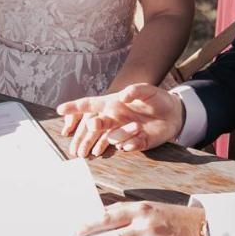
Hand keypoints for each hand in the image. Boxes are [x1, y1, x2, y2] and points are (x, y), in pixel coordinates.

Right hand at [57, 84, 183, 156]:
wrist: (174, 114)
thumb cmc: (156, 98)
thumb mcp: (148, 90)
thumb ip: (135, 90)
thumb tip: (123, 96)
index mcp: (112, 104)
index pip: (90, 105)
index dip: (75, 107)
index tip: (60, 109)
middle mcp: (114, 119)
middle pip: (94, 127)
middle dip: (88, 132)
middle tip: (88, 132)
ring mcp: (123, 131)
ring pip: (111, 137)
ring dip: (120, 134)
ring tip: (136, 126)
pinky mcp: (134, 142)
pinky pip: (127, 145)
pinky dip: (130, 143)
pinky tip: (137, 138)